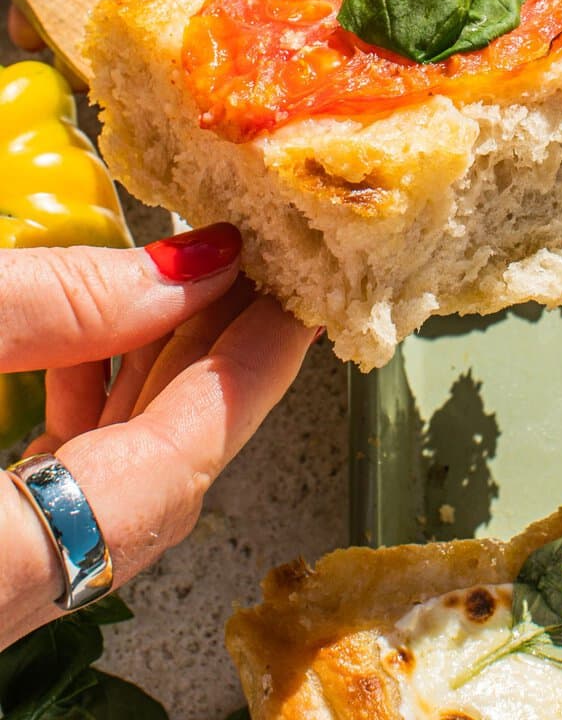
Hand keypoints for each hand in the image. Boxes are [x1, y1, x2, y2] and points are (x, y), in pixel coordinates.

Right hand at [0, 226, 313, 648]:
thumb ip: (58, 303)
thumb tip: (190, 267)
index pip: (175, 466)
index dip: (250, 372)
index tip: (302, 302)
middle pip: (155, 484)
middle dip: (216, 366)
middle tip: (263, 275)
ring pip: (109, 494)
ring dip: (155, 384)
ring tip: (189, 285)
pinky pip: (53, 499)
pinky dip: (90, 416)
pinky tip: (88, 343)